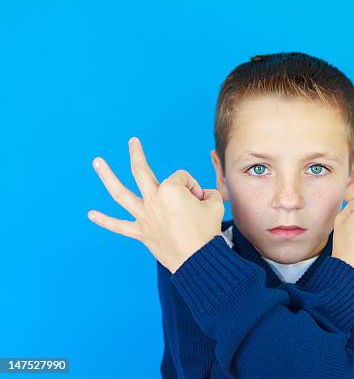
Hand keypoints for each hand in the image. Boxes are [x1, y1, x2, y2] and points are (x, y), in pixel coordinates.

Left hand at [88, 137, 223, 272]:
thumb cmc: (207, 232)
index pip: (182, 178)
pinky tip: (91, 214)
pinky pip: (119, 226)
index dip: (194, 187)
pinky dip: (105, 220)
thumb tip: (201, 197)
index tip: (200, 200)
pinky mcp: (141, 232)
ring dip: (107, 176)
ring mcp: (144, 216)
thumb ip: (208, 195)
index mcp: (172, 190)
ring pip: (120, 193)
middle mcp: (154, 199)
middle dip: (136, 154)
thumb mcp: (215, 205)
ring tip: (97, 162)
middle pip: (141, 171)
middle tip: (132, 142)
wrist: (199, 259)